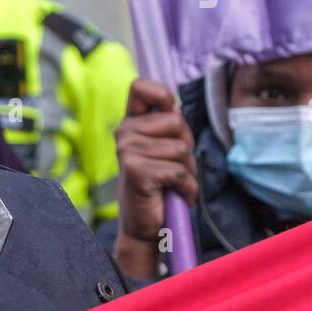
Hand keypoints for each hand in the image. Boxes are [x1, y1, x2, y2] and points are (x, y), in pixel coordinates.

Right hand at [113, 78, 198, 278]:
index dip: (161, 93)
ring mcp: (127, 151)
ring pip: (181, 149)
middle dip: (186, 146)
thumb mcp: (165, 148)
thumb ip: (169, 126)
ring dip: (188, 170)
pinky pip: (179, 171)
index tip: (169, 109)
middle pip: (176, 121)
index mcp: (131, 123)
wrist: (145, 223)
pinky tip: (175, 195)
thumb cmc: (160, 184)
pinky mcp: (136, 170)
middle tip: (173, 166)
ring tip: (173, 183)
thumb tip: (174, 108)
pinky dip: (187, 187)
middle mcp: (124, 133)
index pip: (140, 87)